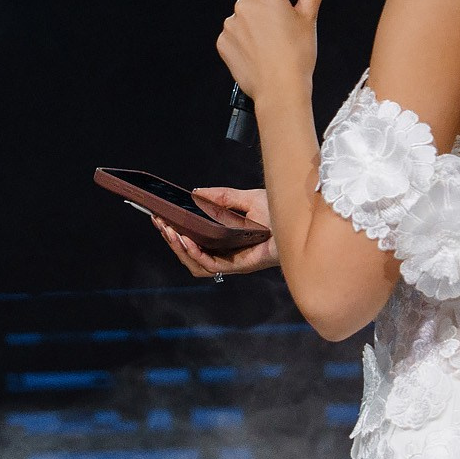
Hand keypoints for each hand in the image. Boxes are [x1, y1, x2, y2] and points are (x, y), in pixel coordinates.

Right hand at [153, 186, 278, 277]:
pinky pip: (211, 265)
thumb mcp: (245, 198)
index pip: (193, 242)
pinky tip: (186, 242)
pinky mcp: (240, 266)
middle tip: (159, 223)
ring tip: (170, 232)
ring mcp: (232, 262)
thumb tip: (196, 192)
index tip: (160, 218)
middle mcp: (226, 253)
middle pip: (190, 255)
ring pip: (196, 264)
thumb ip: (221, 197)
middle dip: (171, 240)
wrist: (300, 220)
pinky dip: (195, 254)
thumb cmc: (280, 212)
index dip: (174, 233)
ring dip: (179, 249)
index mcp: (225, 240)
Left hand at [215, 0, 325, 114]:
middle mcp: (244, 6)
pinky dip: (242, 38)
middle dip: (261, 0)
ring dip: (251, 20)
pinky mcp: (223, 42)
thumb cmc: (297, 56)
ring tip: (269, 40)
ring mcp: (230, 25)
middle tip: (278, 20)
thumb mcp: (310, 17)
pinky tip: (257, 51)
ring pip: (240, 13)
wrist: (280, 90)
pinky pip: (232, 32)